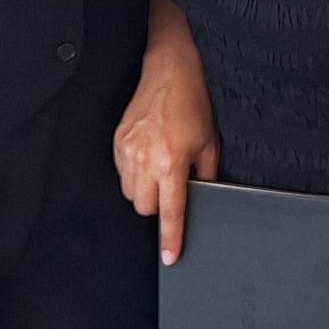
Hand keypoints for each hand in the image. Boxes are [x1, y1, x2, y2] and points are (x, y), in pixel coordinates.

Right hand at [115, 24, 218, 264]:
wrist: (170, 71)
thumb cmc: (193, 104)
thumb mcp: (210, 143)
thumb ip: (206, 177)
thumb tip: (203, 200)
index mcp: (172, 162)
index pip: (170, 212)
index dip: (171, 238)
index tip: (170, 258)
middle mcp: (146, 159)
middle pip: (144, 208)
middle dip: (158, 206)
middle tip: (172, 187)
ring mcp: (127, 150)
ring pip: (130, 193)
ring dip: (145, 192)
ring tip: (160, 169)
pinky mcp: (118, 142)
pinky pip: (122, 174)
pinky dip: (134, 175)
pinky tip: (148, 157)